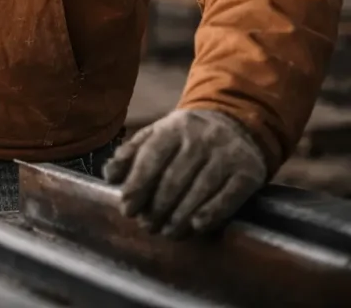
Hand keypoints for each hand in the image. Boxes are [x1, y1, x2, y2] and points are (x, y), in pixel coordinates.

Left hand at [103, 108, 266, 238]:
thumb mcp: (158, 134)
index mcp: (174, 126)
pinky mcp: (247, 172)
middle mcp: (201, 138)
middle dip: (156, 207)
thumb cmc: (186, 136)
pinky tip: (195, 226)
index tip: (126, 207)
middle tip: (146, 225)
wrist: (235, 124)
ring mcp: (225, 155)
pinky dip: (211, 214)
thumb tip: (109, 175)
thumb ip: (132, 152)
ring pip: (199, 191)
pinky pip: (228, 198)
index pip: (151, 156)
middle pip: (174, 179)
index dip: (137, 184)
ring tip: (166, 232)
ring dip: (179, 217)